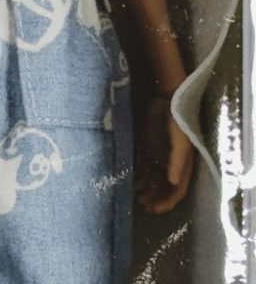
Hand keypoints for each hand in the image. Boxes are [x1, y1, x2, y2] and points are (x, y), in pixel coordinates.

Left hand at [135, 95, 194, 213]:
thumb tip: (173, 182)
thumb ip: (177, 161)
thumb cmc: (178, 121)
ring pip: (152, 179)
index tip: (154, 210)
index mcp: (182, 166)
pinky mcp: (147, 147)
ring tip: (135, 197)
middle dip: (155, 199)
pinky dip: (137, 175)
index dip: (167, 202)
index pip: (176, 191)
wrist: (166, 100)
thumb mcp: (181, 141)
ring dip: (145, 189)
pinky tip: (129, 181)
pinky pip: (143, 166)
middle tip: (142, 206)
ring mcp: (158, 156)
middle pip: (163, 188)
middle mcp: (170, 164)